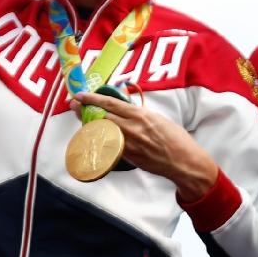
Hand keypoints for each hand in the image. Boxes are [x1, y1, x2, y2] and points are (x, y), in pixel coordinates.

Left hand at [72, 91, 218, 198]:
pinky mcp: (128, 157)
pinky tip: (94, 137)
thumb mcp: (158, 119)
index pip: (110, 103)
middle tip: (75, 106)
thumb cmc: (175, 139)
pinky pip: (109, 147)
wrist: (183, 161)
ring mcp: (128, 144)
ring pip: (102, 132)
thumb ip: (139, 115)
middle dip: (85, 111)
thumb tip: (125, 111)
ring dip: (90, 125)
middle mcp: (132, 128)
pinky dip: (100, 140)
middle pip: (101, 117)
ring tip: (81, 120)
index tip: (81, 95)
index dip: (93, 98)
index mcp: (140, 115)